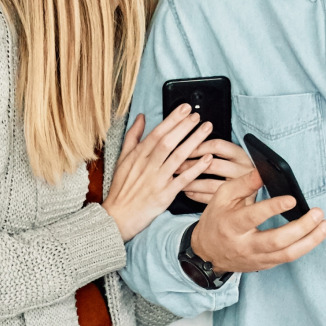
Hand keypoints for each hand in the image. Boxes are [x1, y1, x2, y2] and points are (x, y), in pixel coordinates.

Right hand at [102, 105, 211, 241]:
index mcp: (137, 156)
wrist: (117, 217)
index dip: (172, 119)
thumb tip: (140, 117)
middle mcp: (147, 166)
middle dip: (184, 126)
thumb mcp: (121, 159)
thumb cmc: (121, 189)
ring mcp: (156, 180)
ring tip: (207, 129)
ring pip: (178, 157)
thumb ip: (133, 136)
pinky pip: (183, 180)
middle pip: (168, 142)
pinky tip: (208, 159)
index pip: (157, 133)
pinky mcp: (164, 195)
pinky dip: (196, 169)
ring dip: (194, 142)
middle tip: (198, 115)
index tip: (185, 108)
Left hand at [178, 140, 254, 204]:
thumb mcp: (231, 156)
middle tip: (175, 166)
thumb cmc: (236, 169)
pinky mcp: (235, 201)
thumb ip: (215, 150)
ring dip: (191, 183)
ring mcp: (240, 186)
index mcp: (240, 154)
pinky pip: (212, 198)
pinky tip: (186, 191)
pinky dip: (196, 195)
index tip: (182, 148)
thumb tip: (190, 139)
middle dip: (190, 166)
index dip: (198, 146)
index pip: (217, 145)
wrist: (253, 190)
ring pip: (211, 184)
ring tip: (178, 180)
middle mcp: (243, 168)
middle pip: (213, 165)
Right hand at [189, 167, 325, 272]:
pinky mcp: (264, 264)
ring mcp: (256, 257)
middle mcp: (244, 244)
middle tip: (319, 213)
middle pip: (277, 241)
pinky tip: (317, 234)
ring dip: (311, 240)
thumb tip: (264, 171)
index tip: (292, 199)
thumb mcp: (222, 197)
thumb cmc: (216, 221)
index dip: (274, 208)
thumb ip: (243, 184)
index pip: (254, 217)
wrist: (206, 254)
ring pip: (288, 254)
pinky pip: (288, 258)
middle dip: (302, 227)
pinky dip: (306, 246)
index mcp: (231, 225)